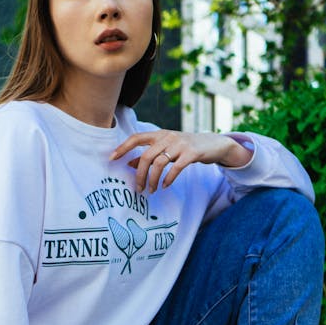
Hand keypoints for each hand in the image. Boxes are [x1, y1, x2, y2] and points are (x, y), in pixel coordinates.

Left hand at [111, 130, 251, 193]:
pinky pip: (176, 167)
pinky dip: (168, 178)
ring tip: (152, 190)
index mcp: (159, 134)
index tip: (111, 159)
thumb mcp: (166, 148)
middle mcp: (167, 137)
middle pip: (146, 156)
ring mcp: (180, 144)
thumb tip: (128, 164)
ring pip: (159, 163)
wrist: (214, 144)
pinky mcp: (191, 153)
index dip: (123, 147)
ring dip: (153, 180)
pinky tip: (165, 186)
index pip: (136, 138)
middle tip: (138, 189)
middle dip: (139, 175)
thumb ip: (149, 154)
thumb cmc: (186, 147)